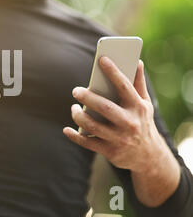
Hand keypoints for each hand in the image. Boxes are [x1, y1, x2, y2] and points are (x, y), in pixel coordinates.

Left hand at [63, 56, 176, 174]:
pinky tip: (66, 129)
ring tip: (74, 108)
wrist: (149, 157)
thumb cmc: (142, 122)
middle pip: (104, 107)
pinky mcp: (110, 151)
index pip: (124, 86)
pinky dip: (75, 136)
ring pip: (92, 125)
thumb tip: (136, 61)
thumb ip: (138, 83)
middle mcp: (130, 123)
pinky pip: (87, 142)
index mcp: (138, 107)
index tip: (102, 59)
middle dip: (87, 97)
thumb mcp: (144, 104)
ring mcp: (119, 138)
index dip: (113, 72)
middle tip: (76, 91)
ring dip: (78, 116)